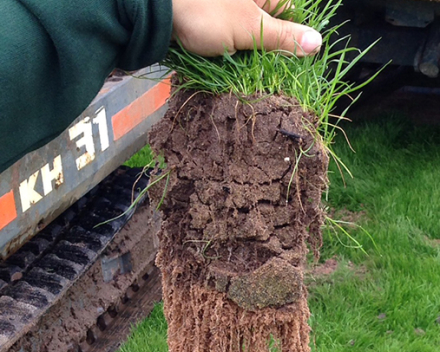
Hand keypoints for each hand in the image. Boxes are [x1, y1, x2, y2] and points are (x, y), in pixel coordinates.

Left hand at [172, 0, 321, 56]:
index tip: (288, 64)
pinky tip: (229, 61)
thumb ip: (283, 37)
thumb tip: (316, 43)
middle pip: (272, 26)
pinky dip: (233, 50)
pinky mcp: (216, 20)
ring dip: (250, 54)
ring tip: (244, 68)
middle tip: (263, 71)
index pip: (293, 15)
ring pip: (252, 35)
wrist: (156, 12)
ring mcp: (232, 9)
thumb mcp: (249, 29)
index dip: (292, 40)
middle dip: (268, 50)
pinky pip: (233, 37)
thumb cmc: (205, 13)